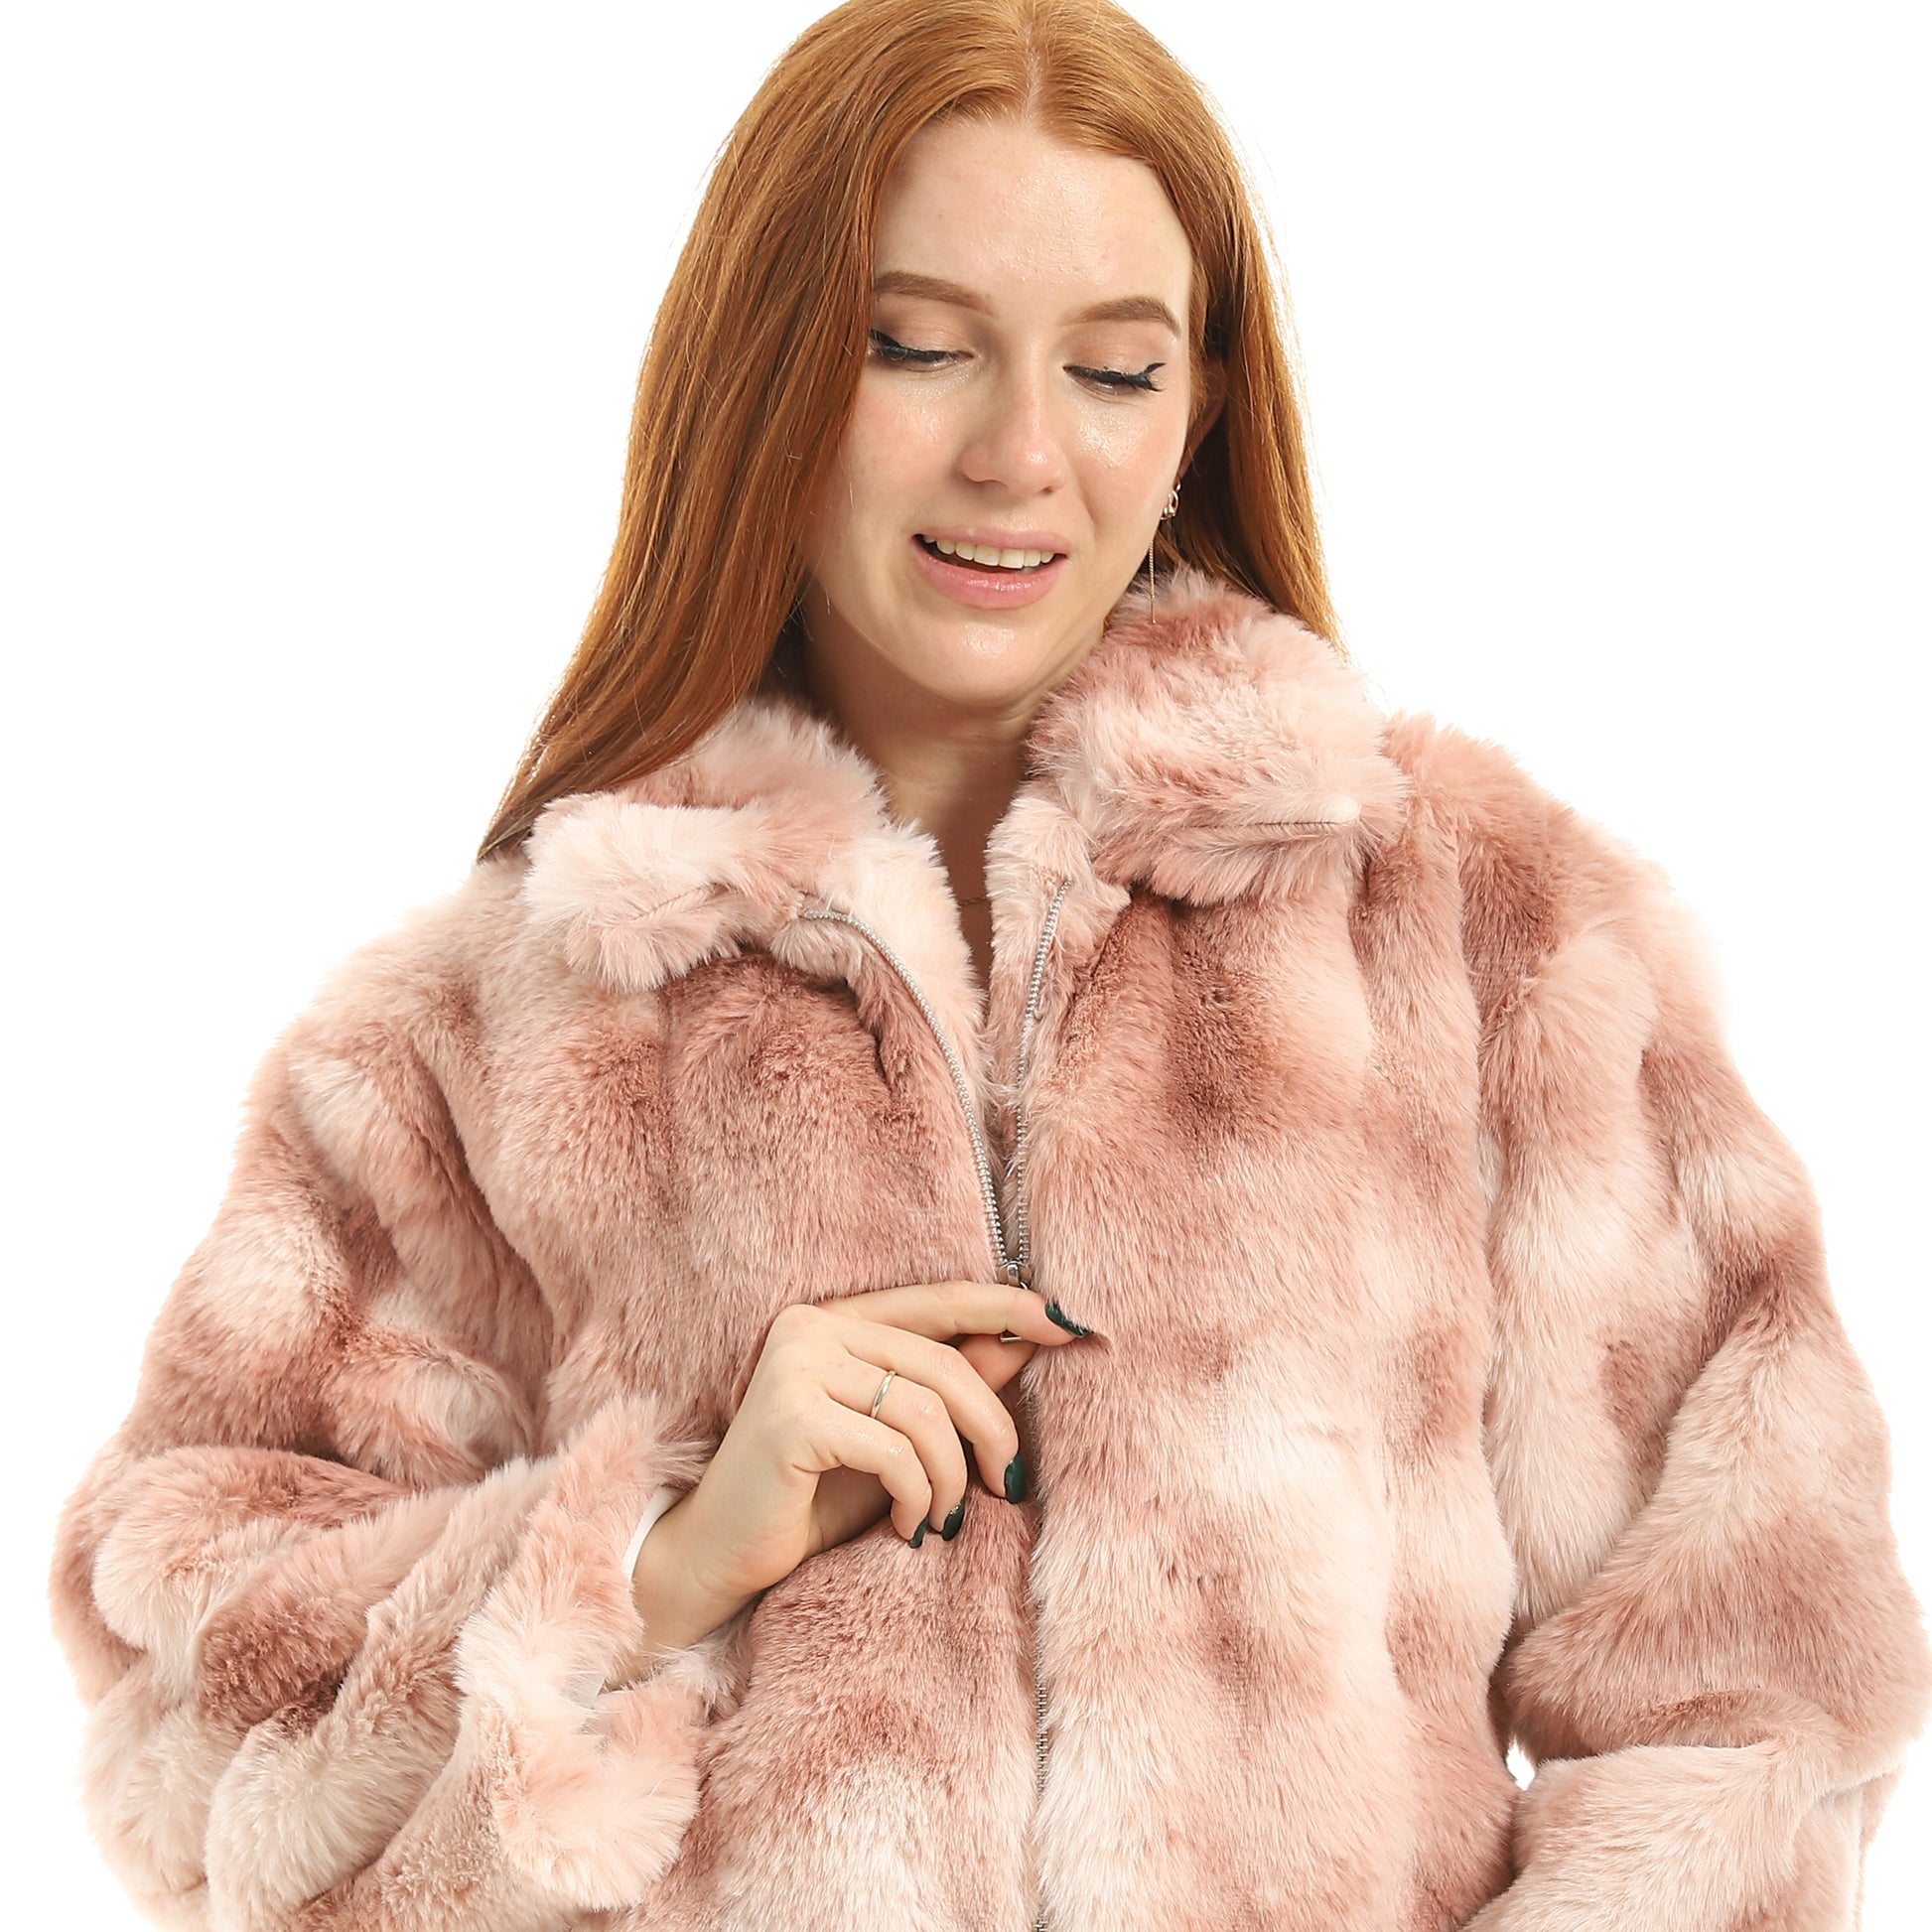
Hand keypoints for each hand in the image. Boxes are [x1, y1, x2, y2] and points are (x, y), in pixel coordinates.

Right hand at [630, 1282, 1086, 1651]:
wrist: (722, 1557)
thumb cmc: (812, 1497)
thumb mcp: (898, 1439)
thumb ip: (951, 1388)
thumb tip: (1028, 1341)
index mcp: (836, 1319)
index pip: (940, 1301)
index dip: (1008, 1308)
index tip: (1068, 1326)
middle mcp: (811, 1327)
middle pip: (943, 1363)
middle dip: (992, 1427)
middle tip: (1008, 1483)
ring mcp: (795, 1366)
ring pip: (925, 1410)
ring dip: (953, 1477)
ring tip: (943, 1518)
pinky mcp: (789, 1416)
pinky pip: (894, 1450)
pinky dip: (918, 1495)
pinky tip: (908, 1527)